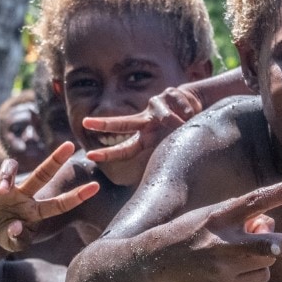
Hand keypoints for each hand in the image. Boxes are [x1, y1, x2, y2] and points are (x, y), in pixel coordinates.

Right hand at [0, 141, 99, 251]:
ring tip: (4, 189)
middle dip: (56, 159)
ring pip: (9, 168)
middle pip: (41, 174)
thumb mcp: (11, 243)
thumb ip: (16, 239)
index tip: (96, 187)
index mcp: (33, 210)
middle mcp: (22, 193)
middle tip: (70, 145)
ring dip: (7, 176)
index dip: (76, 197)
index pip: (58, 204)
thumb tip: (17, 226)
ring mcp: (2, 187)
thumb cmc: (4, 234)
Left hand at [83, 86, 202, 162]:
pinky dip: (190, 113)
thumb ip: (165, 156)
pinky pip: (182, 109)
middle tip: (85, 123)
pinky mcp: (169, 94)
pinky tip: (192, 112)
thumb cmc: (181, 130)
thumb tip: (161, 187)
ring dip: (181, 124)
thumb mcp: (173, 144)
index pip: (125, 148)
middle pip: (123, 124)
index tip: (89, 156)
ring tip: (188, 125)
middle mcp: (146, 121)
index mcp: (145, 136)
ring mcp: (156, 106)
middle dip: (104, 124)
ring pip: (168, 119)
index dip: (107, 153)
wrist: (197, 105)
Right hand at [159, 180, 281, 281]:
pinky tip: (225, 269)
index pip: (257, 201)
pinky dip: (250, 273)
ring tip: (232, 254)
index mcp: (219, 217)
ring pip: (267, 262)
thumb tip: (272, 225)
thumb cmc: (190, 231)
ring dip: (261, 257)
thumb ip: (244, 218)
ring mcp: (225, 268)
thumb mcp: (213, 215)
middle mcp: (223, 242)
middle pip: (272, 244)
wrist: (157, 261)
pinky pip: (258, 279)